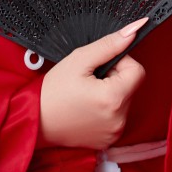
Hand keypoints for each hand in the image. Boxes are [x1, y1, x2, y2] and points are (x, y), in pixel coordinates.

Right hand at [37, 18, 147, 148]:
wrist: (34, 121)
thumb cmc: (52, 91)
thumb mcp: (79, 60)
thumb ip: (109, 45)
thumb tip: (134, 30)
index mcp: (114, 99)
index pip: (137, 70)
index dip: (120, 63)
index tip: (100, 66)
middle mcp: (119, 119)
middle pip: (131, 86)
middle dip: (114, 78)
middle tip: (89, 81)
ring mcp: (114, 132)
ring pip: (124, 101)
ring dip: (111, 93)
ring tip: (86, 95)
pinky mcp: (108, 141)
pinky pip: (117, 117)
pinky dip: (106, 109)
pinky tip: (86, 108)